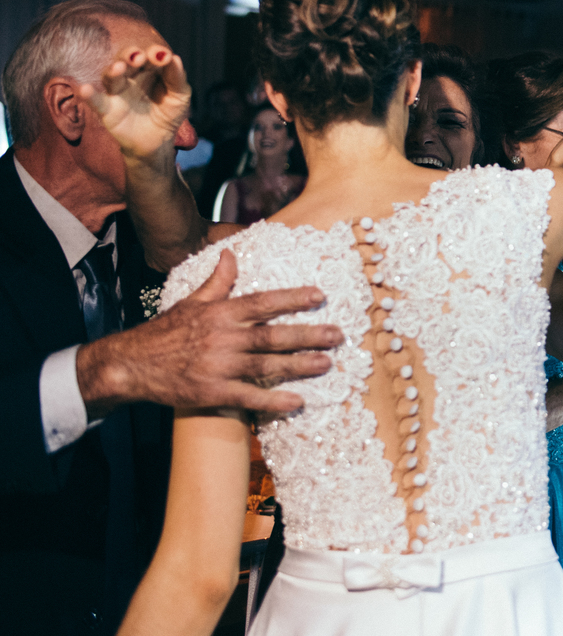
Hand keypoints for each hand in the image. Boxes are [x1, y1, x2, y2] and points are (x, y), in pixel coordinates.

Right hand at [77, 250, 341, 415]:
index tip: (319, 296)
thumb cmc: (165, 332)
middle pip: (273, 335)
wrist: (131, 365)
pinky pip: (248, 397)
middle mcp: (223, 337)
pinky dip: (273, 400)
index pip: (263, 302)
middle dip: (308, 335)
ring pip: (266, 365)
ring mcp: (218, 366)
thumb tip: (231, 253)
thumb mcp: (191, 301)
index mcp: (220, 313)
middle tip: (338, 335)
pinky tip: (297, 402)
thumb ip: (218, 281)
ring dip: (299, 365)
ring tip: (327, 364)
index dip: (292, 298)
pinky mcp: (212, 392)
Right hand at [79, 44, 191, 161]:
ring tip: (120, 67)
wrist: (158, 142)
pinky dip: (89, 95)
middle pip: (126, 61)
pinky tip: (85, 89)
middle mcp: (130, 78)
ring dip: (114, 70)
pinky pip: (95, 101)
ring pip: (111, 77)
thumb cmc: (169, 114)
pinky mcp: (106, 110)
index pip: (149, 57)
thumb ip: (177, 79)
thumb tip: (175, 58)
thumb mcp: (179, 97)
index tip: (162, 56)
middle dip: (131, 56)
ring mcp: (117, 93)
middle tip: (139, 56)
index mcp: (149, 71)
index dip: (154, 54)